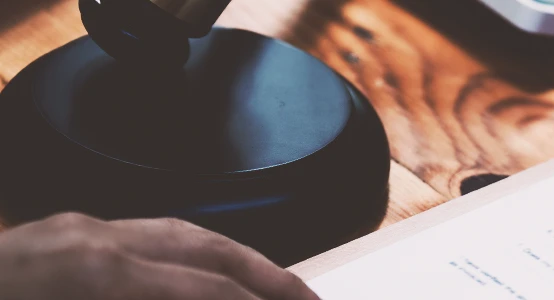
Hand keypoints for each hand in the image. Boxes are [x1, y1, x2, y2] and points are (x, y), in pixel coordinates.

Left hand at [0, 213, 319, 299]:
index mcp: (97, 271)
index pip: (208, 287)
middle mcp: (89, 239)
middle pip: (207, 249)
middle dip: (266, 279)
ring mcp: (69, 232)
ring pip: (178, 235)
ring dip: (233, 264)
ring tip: (271, 292)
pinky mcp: (54, 239)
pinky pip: (142, 239)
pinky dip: (187, 259)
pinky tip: (203, 281)